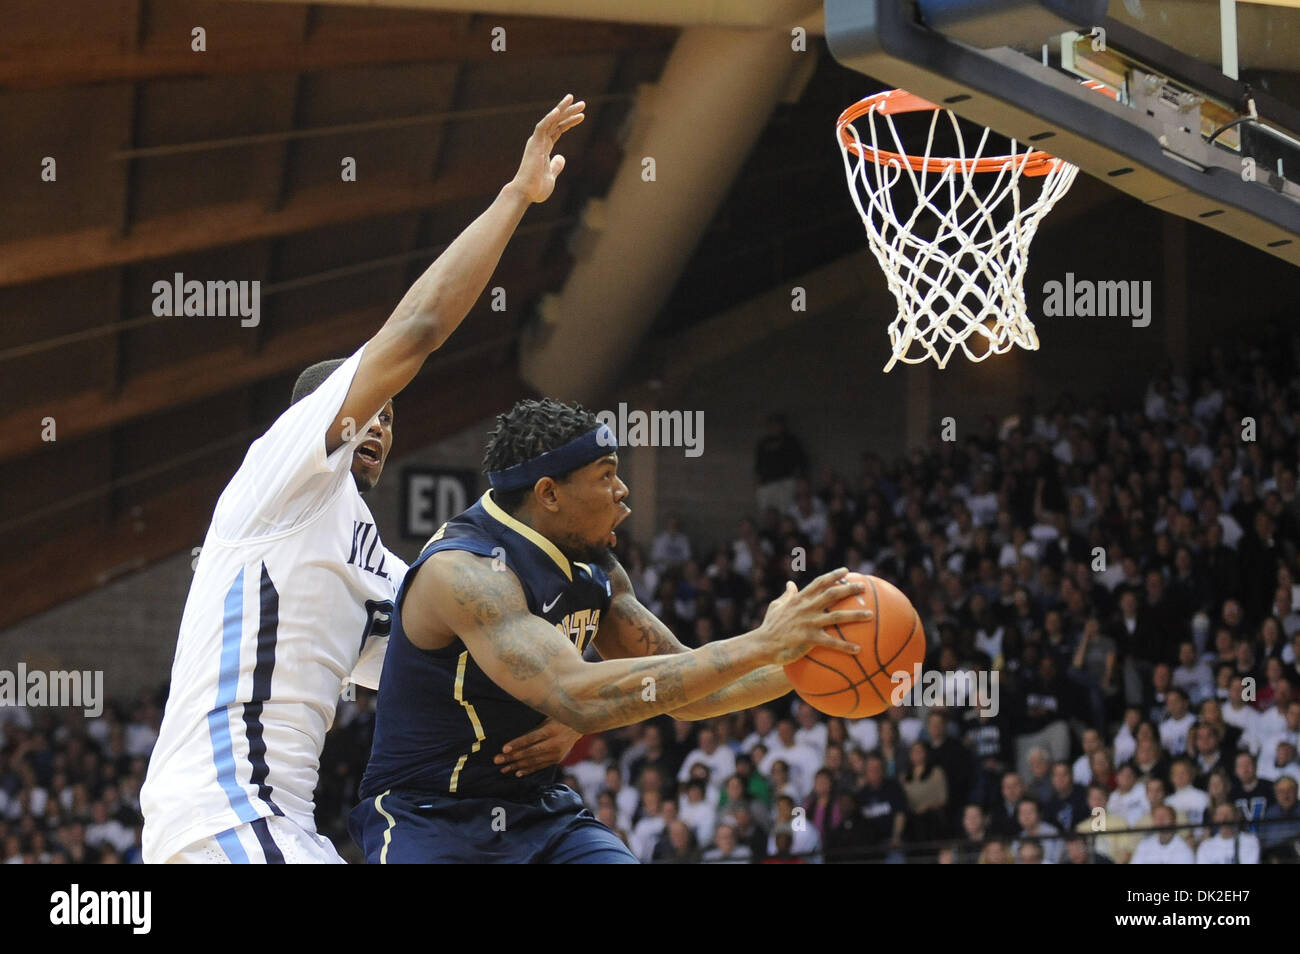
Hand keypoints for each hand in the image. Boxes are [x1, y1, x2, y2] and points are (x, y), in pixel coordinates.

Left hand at [495, 717, 582, 776]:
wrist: (580, 724)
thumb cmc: (559, 715)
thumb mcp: (548, 714)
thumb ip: (535, 723)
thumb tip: (514, 726)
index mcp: (551, 729)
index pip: (531, 738)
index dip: (517, 744)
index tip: (504, 748)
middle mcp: (555, 743)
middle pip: (530, 752)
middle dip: (512, 757)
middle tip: (497, 760)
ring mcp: (557, 753)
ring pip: (534, 761)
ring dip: (516, 765)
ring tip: (503, 769)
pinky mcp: (557, 759)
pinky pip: (540, 766)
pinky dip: (528, 769)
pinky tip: (517, 772)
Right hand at [508, 94, 585, 203]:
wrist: (525, 194)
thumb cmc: (536, 188)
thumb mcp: (551, 176)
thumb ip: (556, 166)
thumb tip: (561, 158)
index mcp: (544, 148)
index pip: (558, 130)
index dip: (569, 122)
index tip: (582, 116)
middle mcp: (540, 142)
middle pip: (556, 122)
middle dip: (569, 112)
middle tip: (582, 104)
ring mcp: (536, 142)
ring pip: (550, 120)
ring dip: (562, 109)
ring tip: (573, 99)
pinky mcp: (533, 144)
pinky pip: (542, 127)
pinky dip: (549, 118)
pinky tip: (559, 110)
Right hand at [753, 568, 872, 665]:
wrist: (762, 644)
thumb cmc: (770, 626)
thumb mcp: (776, 605)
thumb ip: (787, 595)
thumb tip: (790, 583)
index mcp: (800, 599)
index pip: (819, 583)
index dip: (834, 575)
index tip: (847, 571)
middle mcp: (806, 608)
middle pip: (832, 595)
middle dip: (850, 589)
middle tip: (864, 587)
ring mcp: (809, 623)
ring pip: (837, 616)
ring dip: (855, 615)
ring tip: (870, 615)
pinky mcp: (809, 639)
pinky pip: (831, 642)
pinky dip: (846, 646)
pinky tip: (859, 649)